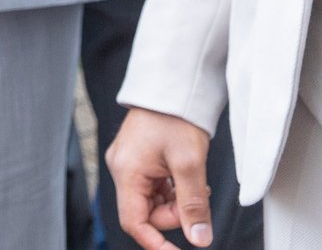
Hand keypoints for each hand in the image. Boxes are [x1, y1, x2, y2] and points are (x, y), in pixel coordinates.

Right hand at [108, 108, 215, 248]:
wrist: (172, 87)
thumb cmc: (175, 117)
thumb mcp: (189, 164)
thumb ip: (193, 204)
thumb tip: (199, 238)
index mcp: (127, 171)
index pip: (134, 222)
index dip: (155, 243)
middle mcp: (122, 168)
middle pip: (145, 212)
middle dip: (173, 214)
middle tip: (197, 199)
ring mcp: (129, 163)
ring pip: (151, 201)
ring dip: (175, 201)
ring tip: (193, 183)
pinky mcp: (137, 158)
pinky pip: (153, 187)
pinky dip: (171, 190)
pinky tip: (184, 177)